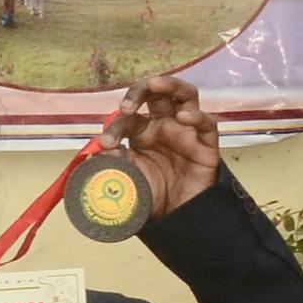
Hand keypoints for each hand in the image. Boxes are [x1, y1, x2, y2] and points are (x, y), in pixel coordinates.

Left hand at [112, 76, 221, 217]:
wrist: (176, 217)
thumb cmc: (150, 194)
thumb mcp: (126, 179)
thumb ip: (112, 166)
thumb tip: (94, 156)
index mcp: (141, 131)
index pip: (127, 117)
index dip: (115, 127)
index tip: (106, 144)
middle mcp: (164, 125)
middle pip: (156, 93)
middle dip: (140, 91)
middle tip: (126, 106)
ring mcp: (187, 131)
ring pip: (185, 95)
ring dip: (171, 86)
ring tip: (156, 84)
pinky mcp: (206, 145)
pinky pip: (207, 124)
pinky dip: (198, 116)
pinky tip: (185, 117)